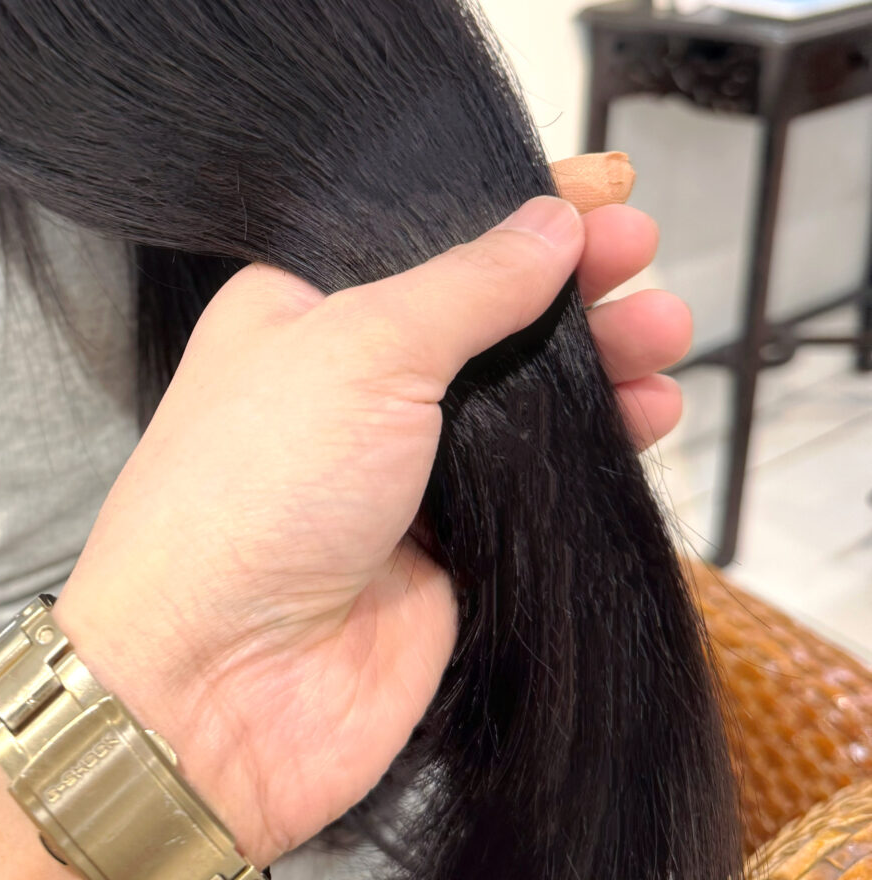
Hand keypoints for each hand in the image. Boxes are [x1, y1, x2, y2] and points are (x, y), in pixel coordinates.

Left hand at [56, 197, 688, 867]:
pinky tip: (650, 416)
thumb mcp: (359, 349)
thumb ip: (468, 286)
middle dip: (569, 284)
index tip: (603, 190)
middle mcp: (349, 383)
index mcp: (300, 310)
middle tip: (646, 257)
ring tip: (665, 334)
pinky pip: (541, 487)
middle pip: (485, 314)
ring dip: (599, 363)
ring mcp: (402, 471)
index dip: (512, 211)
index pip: (423, 236)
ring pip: (523, 399)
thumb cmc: (251, 493)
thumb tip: (550, 222)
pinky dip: (598, 450)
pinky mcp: (449, 552)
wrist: (214, 688)